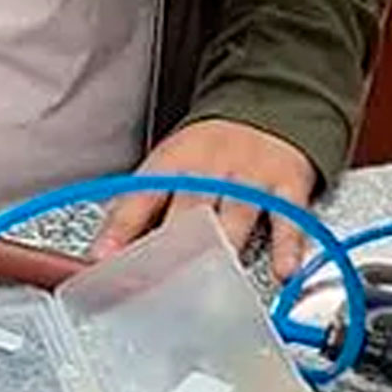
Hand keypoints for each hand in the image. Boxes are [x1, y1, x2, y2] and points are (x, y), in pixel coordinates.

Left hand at [91, 120, 319, 278]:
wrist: (265, 112)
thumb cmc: (207, 151)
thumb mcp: (167, 167)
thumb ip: (138, 207)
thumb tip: (106, 249)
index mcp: (172, 163)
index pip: (140, 196)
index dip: (120, 228)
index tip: (103, 256)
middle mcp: (209, 168)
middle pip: (189, 207)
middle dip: (173, 244)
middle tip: (159, 278)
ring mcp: (250, 177)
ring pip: (235, 213)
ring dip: (224, 245)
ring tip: (215, 279)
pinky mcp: (287, 186)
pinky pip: (288, 218)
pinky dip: (287, 246)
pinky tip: (282, 271)